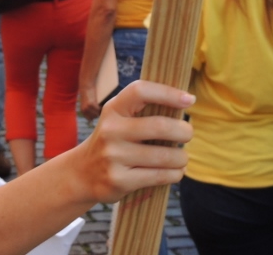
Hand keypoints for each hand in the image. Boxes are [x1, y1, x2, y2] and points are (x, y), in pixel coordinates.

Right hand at [71, 80, 192, 203]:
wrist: (83, 173)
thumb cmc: (113, 141)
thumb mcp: (120, 119)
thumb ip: (145, 110)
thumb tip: (186, 102)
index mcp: (113, 108)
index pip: (141, 91)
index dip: (168, 93)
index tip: (189, 100)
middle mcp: (111, 130)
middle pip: (159, 126)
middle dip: (183, 131)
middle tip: (188, 134)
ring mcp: (113, 156)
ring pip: (164, 156)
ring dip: (182, 157)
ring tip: (182, 157)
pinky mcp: (119, 180)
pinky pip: (159, 176)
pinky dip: (175, 174)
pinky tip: (176, 171)